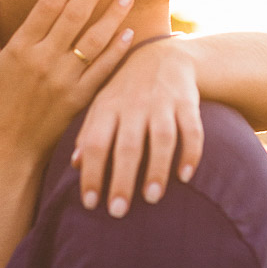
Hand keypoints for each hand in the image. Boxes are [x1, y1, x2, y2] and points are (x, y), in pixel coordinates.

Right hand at [0, 0, 134, 158]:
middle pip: (74, 15)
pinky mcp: (80, 98)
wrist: (14, 146)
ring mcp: (64, 80)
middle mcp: (43, 60)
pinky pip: (103, 69)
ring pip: (93, 40)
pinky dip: (117, 50)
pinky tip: (129, 31)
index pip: (48, 6)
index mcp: (20, 48)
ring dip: (113, 14)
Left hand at [73, 35, 204, 216]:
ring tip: (151, 198)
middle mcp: (134, 105)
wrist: (164, 55)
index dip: (92, 173)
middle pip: (127, 146)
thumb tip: (75, 165)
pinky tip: (186, 176)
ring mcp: (162, 103)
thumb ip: (88, 133)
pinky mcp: (188, 102)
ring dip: (157, 169)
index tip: (90, 204)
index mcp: (107, 107)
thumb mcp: (102, 105)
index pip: (96, 143)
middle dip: (122, 180)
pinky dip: (190, 153)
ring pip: (162, 139)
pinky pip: (192, 130)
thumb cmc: (125, 90)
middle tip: (117, 212)